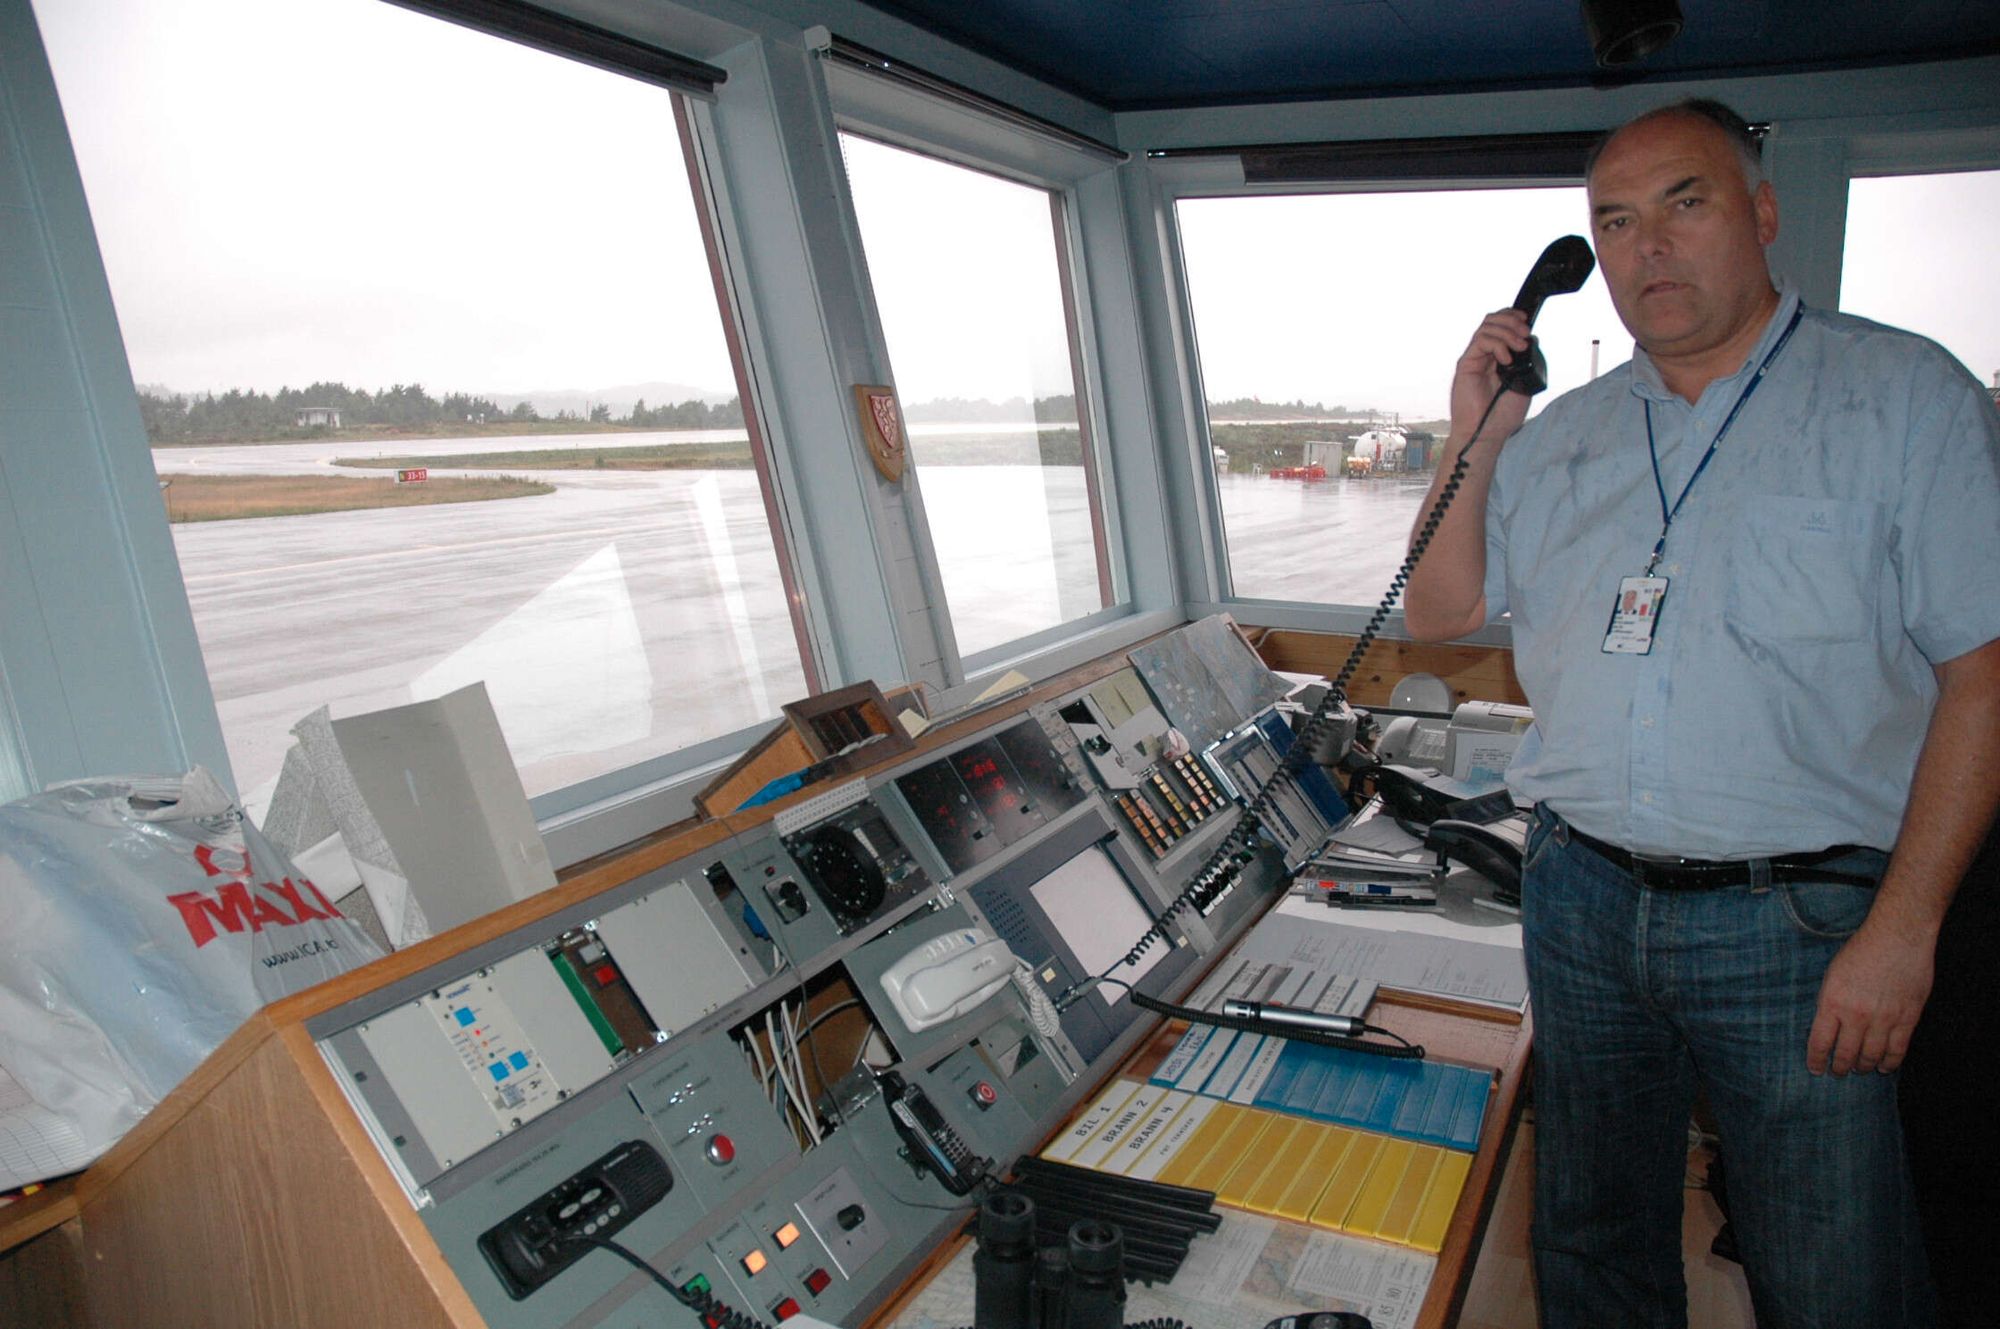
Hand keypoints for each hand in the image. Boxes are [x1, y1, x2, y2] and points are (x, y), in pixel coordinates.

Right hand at [1447, 309, 1535, 455]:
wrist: (1487, 432)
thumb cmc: (1503, 414)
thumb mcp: (1524, 382)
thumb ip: (1525, 360)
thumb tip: (1529, 339)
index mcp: (1498, 357)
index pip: (1502, 325)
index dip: (1513, 318)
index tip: (1527, 326)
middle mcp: (1484, 355)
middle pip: (1493, 319)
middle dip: (1511, 321)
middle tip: (1525, 334)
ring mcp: (1475, 358)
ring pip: (1487, 326)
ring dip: (1507, 331)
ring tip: (1518, 348)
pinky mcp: (1465, 364)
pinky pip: (1480, 341)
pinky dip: (1497, 345)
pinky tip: (1505, 360)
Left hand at [1805, 921, 1933, 1075]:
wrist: (1898, 937)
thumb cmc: (1861, 951)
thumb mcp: (1832, 975)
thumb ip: (1829, 1002)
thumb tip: (1828, 1026)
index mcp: (1833, 1002)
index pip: (1820, 1042)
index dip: (1817, 1060)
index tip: (1815, 1070)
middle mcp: (1857, 1015)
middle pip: (1846, 1054)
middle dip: (1840, 1067)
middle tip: (1838, 1073)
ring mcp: (1884, 1019)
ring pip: (1871, 1056)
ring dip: (1863, 1067)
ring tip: (1859, 1070)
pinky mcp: (1907, 1018)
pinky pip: (1897, 1050)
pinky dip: (1889, 1062)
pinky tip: (1883, 1067)